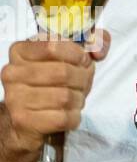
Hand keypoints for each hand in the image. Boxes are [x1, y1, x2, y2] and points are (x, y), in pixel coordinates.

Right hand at [0, 31, 109, 153]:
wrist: (31, 116)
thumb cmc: (55, 79)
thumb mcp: (73, 53)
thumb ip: (94, 40)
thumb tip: (98, 51)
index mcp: (20, 51)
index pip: (53, 46)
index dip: (77, 54)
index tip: (83, 60)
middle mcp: (12, 73)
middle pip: (63, 72)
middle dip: (82, 78)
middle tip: (82, 83)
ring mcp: (15, 98)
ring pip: (64, 97)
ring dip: (78, 99)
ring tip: (74, 98)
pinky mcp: (23, 121)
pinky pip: (63, 118)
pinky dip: (74, 116)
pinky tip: (68, 113)